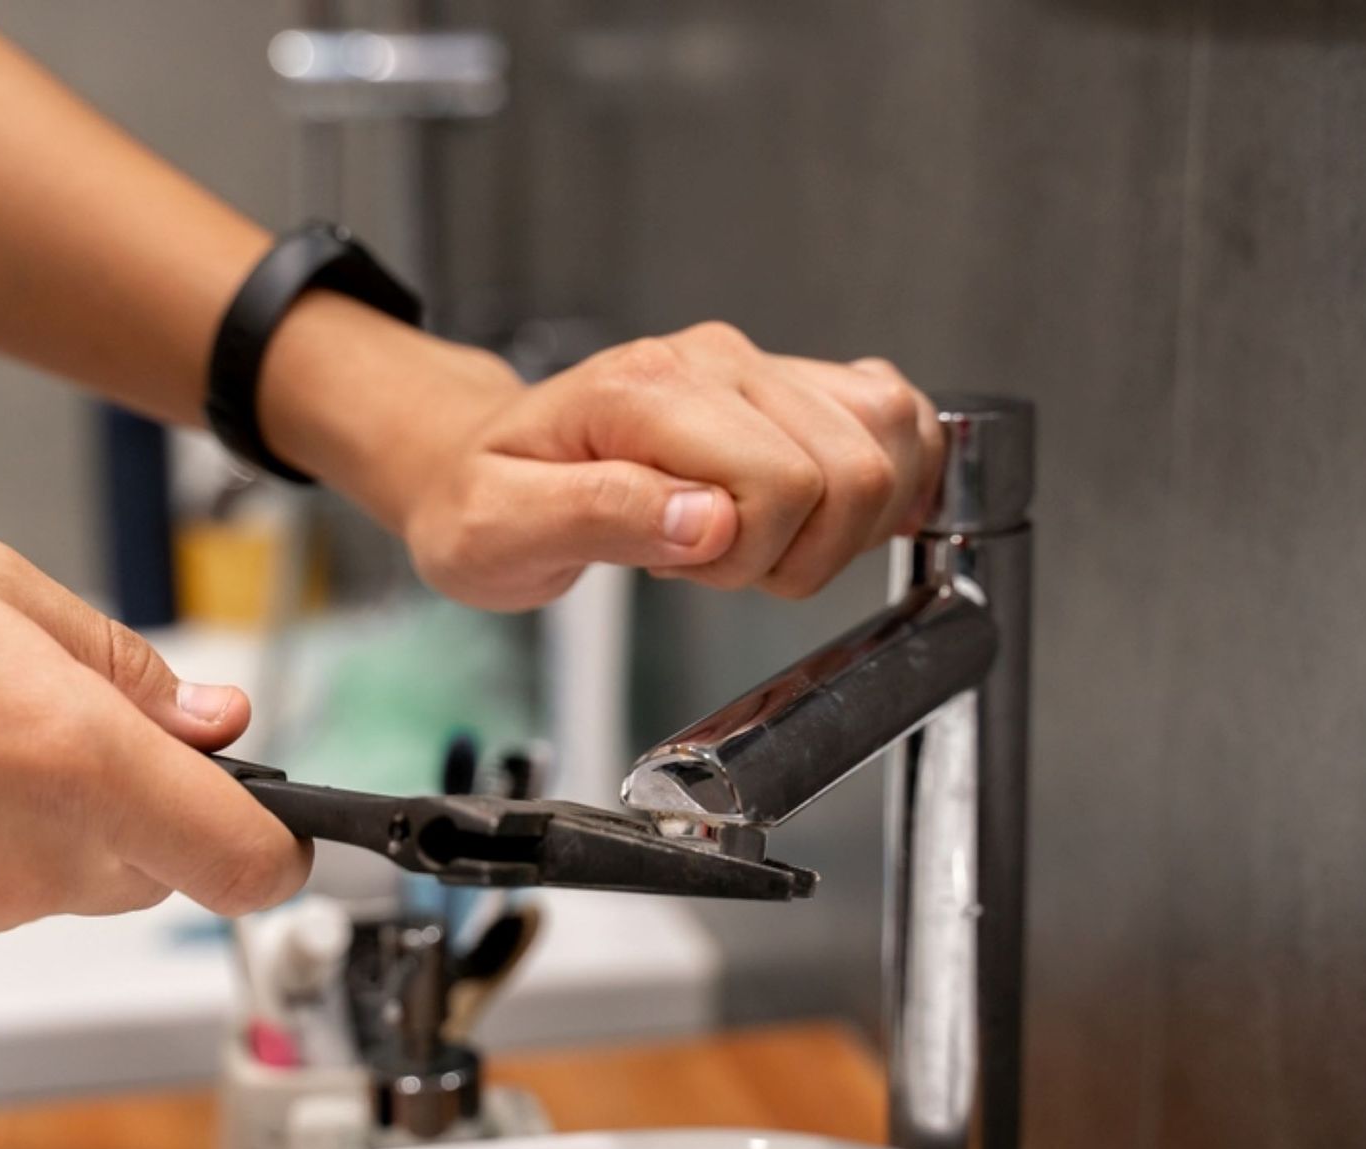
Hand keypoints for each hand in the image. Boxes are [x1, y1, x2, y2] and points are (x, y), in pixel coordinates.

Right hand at [0, 519, 308, 972]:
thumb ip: (124, 667)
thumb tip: (209, 720)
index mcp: (72, 766)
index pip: (248, 864)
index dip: (277, 839)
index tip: (275, 810)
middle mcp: (22, 867)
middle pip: (157, 869)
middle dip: (148, 805)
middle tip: (75, 721)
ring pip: (63, 885)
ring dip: (48, 823)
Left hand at [263, 300, 942, 611]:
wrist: (473, 462)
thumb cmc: (481, 499)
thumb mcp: (500, 529)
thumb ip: (602, 519)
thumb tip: (710, 523)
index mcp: (647, 390)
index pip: (780, 482)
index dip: (750, 557)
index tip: (684, 569)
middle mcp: (716, 362)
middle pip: (853, 468)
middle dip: (800, 552)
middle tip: (715, 562)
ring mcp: (758, 369)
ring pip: (892, 436)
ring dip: (841, 524)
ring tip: (754, 540)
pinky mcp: (788, 386)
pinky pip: (893, 417)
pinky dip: (885, 482)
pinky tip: (818, 520)